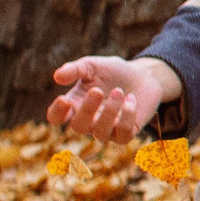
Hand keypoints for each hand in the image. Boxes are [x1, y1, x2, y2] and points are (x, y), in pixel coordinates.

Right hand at [47, 56, 179, 145]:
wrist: (143, 76)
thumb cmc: (112, 72)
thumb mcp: (93, 66)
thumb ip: (75, 69)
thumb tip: (57, 76)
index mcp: (74, 104)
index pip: (56, 117)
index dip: (56, 113)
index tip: (64, 100)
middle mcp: (88, 121)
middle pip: (78, 127)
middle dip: (87, 109)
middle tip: (97, 90)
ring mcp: (106, 130)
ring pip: (101, 133)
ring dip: (110, 111)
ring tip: (119, 91)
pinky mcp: (125, 133)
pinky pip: (123, 134)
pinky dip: (127, 115)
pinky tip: (132, 98)